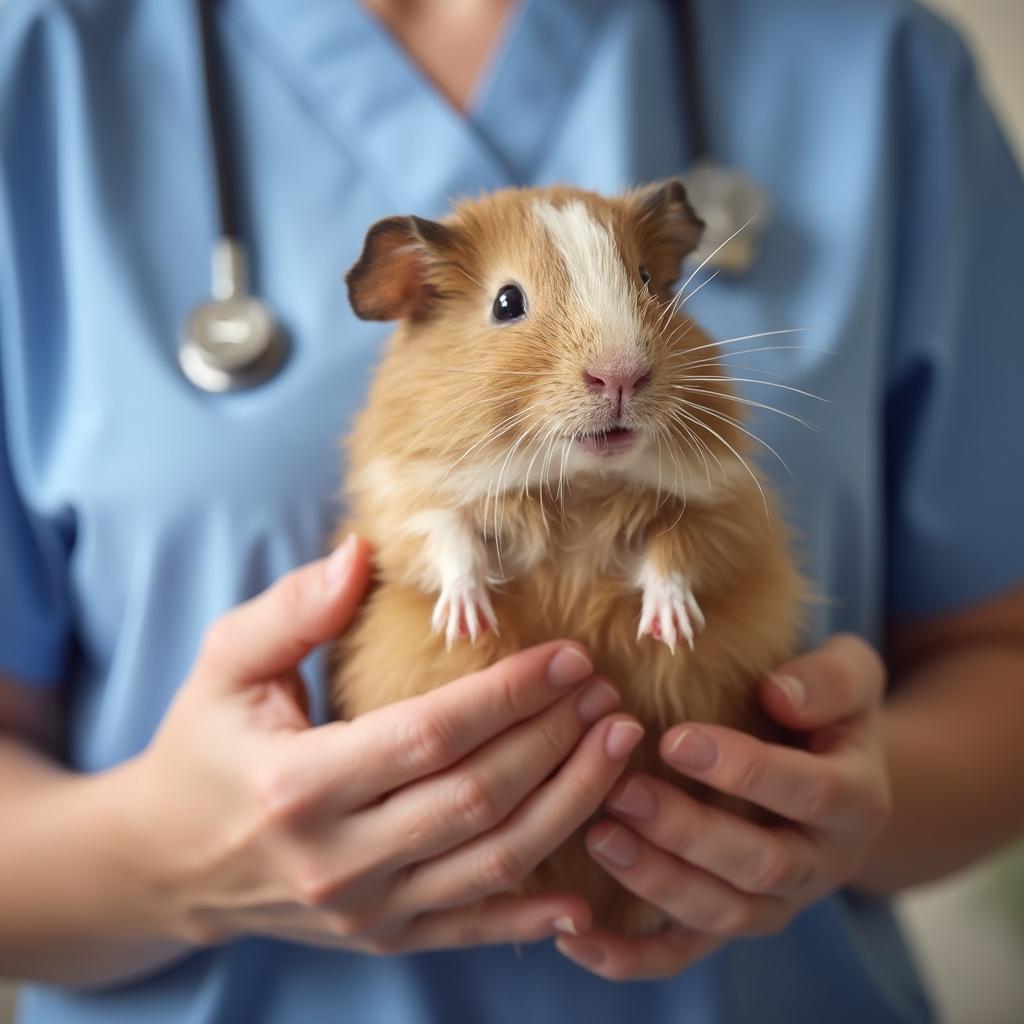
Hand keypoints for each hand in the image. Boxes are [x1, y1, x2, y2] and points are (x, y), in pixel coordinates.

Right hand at [123, 536, 642, 954]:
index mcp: (297, 782)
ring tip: (619, 752)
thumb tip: (362, 552)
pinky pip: (470, 926)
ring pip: (493, 861)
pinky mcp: (379, 937)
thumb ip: (292, 608)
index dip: (509, 694)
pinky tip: (585, 896)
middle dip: (557, 740)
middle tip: (606, 693)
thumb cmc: (204, 745)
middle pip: (478, 797)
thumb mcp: (225, 663)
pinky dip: (531, 914)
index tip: (567, 656)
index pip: (431, 734)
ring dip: (569, 805)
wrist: (165, 860)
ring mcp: (363, 908)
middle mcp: (335, 858)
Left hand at [555, 634, 891, 979]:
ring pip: (722, 913)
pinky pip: (685, 953)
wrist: (834, 768)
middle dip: (688, 832)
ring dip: (658, 882)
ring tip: (599, 836)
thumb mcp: (851, 675)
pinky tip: (577, 938)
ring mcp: (777, 901)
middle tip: (622, 792)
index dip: (744, 770)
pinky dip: (632, 957)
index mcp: (856, 800)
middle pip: (760, 866)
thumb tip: (781, 695)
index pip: (808, 794)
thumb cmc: (828, 708)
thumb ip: (831, 679)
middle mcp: (821, 863)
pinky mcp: (731, 920)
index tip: (675, 739)